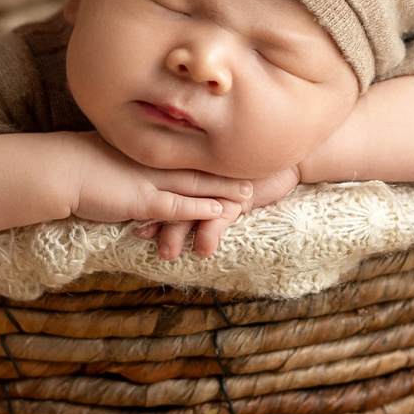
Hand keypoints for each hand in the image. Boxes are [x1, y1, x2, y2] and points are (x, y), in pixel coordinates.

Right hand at [66, 135, 253, 231]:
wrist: (59, 168)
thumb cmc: (76, 160)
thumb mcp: (108, 153)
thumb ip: (126, 158)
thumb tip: (130, 162)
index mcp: (147, 150)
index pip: (185, 152)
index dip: (210, 155)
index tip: (232, 152)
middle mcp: (154, 162)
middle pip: (198, 165)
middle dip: (226, 171)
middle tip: (255, 172)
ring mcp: (150, 180)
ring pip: (196, 186)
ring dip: (223, 191)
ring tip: (248, 195)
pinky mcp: (143, 200)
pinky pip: (179, 207)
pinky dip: (201, 209)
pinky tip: (220, 212)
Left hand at [135, 166, 299, 259]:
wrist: (287, 160)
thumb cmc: (248, 169)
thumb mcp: (217, 177)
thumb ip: (196, 183)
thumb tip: (165, 200)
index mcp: (192, 170)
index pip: (163, 183)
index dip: (145, 196)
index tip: (126, 209)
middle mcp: (202, 177)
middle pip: (171, 196)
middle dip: (154, 217)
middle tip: (138, 234)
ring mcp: (219, 186)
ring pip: (191, 210)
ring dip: (177, 232)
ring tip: (166, 253)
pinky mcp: (241, 196)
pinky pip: (222, 216)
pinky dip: (211, 232)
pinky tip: (203, 250)